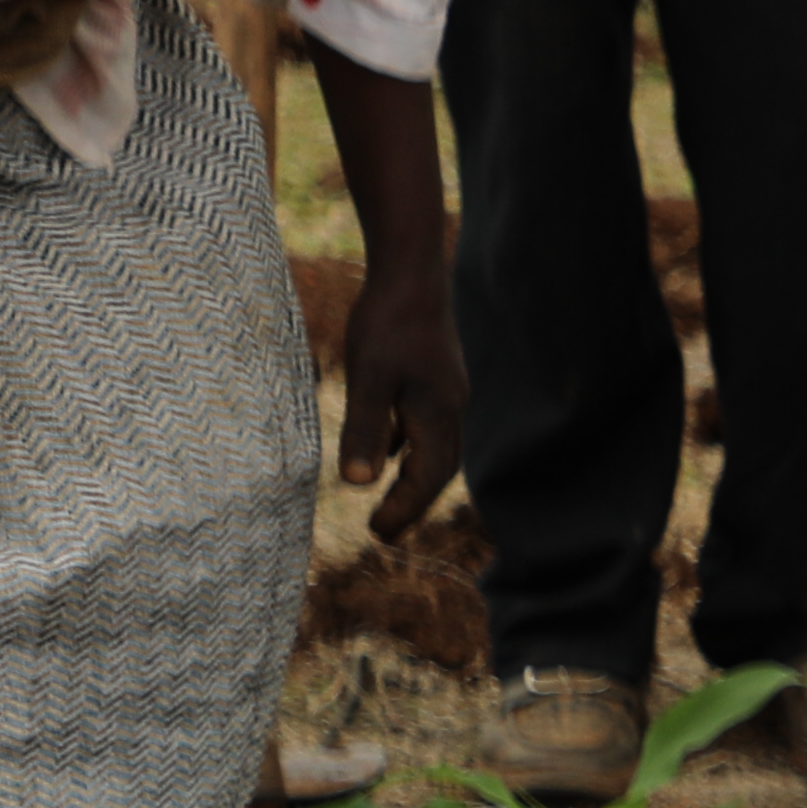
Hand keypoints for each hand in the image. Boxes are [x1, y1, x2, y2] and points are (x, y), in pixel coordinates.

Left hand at [334, 248, 465, 543]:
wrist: (412, 273)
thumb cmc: (386, 323)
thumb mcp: (368, 378)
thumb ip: (365, 430)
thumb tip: (356, 483)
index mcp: (437, 413)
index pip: (427, 476)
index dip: (403, 508)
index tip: (377, 534)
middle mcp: (450, 408)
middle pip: (440, 469)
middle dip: (413, 502)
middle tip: (382, 530)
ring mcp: (447, 392)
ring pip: (437, 448)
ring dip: (415, 478)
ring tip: (388, 499)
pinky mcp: (436, 378)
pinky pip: (427, 427)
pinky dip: (410, 449)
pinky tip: (389, 448)